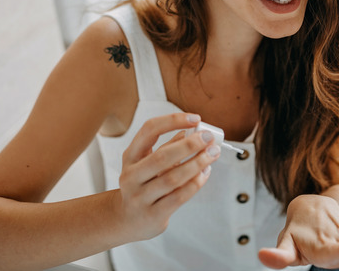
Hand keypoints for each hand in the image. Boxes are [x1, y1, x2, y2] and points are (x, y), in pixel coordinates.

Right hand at [118, 113, 220, 240]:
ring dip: (197, 163)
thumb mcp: (146, 163)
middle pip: (162, 156)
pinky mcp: (152, 215)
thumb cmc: (141, 186)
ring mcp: (139, 197)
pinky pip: (178, 197)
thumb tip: (190, 131)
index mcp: (129, 157)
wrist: (127, 220)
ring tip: (212, 154)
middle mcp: (130, 176)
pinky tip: (205, 173)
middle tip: (209, 138)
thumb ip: (167, 147)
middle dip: (190, 145)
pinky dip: (195, 183)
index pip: (149, 130)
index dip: (173, 121)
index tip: (196, 119)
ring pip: (173, 178)